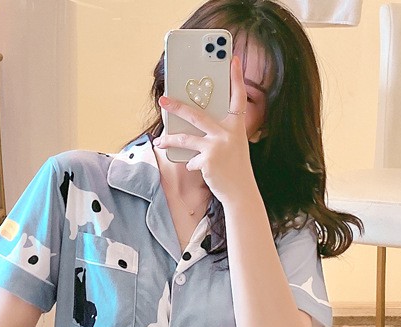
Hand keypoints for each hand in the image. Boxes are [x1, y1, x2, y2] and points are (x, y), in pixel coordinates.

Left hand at [154, 56, 255, 202]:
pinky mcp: (207, 161)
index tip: (233, 59)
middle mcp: (227, 133)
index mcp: (236, 126)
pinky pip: (191, 160)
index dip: (237, 78)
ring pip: (186, 139)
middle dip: (177, 107)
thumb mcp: (232, 146)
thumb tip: (192, 126)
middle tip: (163, 100)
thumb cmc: (235, 168)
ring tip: (160, 141)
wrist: (240, 192)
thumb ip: (218, 133)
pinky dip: (193, 165)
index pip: (238, 98)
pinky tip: (200, 169)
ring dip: (170, 140)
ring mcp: (216, 147)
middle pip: (197, 115)